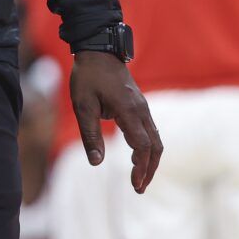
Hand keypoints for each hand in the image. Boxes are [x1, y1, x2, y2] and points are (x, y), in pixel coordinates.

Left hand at [70, 51, 162, 192]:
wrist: (98, 50)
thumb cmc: (87, 77)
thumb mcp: (82, 106)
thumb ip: (90, 135)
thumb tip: (96, 163)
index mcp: (129, 111)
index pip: (142, 146)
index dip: (141, 167)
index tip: (135, 184)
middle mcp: (142, 111)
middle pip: (155, 147)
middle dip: (149, 169)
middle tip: (139, 188)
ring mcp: (143, 108)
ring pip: (156, 140)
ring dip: (150, 160)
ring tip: (139, 178)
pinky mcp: (140, 106)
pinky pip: (151, 131)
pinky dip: (148, 148)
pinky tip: (137, 157)